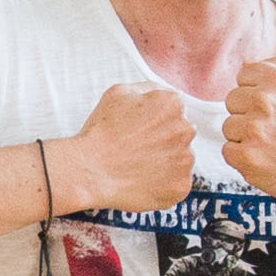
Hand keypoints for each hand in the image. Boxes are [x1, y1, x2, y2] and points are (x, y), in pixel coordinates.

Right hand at [51, 79, 196, 215]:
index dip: (155, 121)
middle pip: (180, 134)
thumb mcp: (119, 93)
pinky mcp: (181, 186)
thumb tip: (162, 94)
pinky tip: (143, 181)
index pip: (174, 110)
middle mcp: (185, 129)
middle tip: (137, 150)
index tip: (140, 131)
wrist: (89, 170)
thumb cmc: (100, 132)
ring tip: (138, 167)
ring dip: (165, 162)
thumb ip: (148, 89)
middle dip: (163, 140)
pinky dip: (164, 185)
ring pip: (180, 159)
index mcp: (172, 104)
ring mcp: (185, 159)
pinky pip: (177, 184)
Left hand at [221, 57, 275, 216]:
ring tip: (271, 144)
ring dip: (245, 136)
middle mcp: (265, 102)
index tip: (271, 106)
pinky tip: (265, 158)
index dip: (256, 91)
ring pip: (229, 126)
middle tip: (273, 127)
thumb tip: (246, 63)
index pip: (244, 75)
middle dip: (248, 113)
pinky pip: (228, 150)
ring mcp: (255, 130)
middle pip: (232, 100)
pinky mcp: (247, 157)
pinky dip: (243, 157)